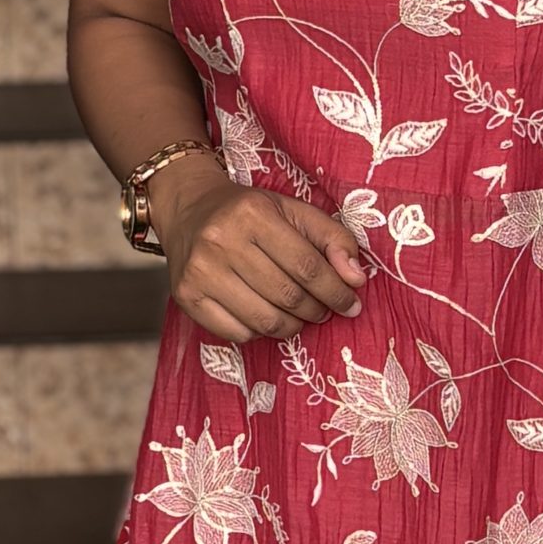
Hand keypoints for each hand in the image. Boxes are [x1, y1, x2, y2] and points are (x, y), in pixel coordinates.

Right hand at [154, 162, 366, 344]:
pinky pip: (237, 333)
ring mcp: (200, 272)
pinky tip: (266, 316)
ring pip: (264, 321)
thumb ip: (333, 239)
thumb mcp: (294, 211)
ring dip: (292, 326)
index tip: (351, 304)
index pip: (307, 266)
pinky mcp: (186, 296)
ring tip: (299, 317)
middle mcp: (221, 241)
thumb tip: (357, 280)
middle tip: (324, 310)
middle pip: (287, 296)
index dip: (336, 291)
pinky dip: (260, 333)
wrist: (189, 209)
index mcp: (253, 214)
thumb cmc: (250, 212)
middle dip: (316, 310)